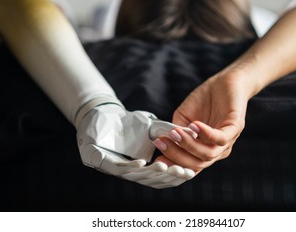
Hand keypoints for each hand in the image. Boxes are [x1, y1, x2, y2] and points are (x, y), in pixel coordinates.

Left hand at [76, 104, 194, 187]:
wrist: (102, 115)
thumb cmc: (127, 123)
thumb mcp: (152, 127)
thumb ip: (169, 132)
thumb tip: (192, 135)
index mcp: (144, 168)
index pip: (163, 178)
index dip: (177, 176)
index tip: (190, 171)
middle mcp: (131, 172)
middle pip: (153, 180)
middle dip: (169, 176)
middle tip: (183, 170)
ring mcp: (117, 169)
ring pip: (137, 177)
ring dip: (152, 173)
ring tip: (166, 165)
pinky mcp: (103, 162)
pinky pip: (119, 168)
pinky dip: (132, 166)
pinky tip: (143, 162)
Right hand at [153, 70, 252, 173]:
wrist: (226, 81)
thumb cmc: (205, 100)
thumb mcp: (184, 117)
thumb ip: (176, 130)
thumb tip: (164, 140)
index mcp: (204, 150)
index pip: (190, 166)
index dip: (173, 166)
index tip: (157, 162)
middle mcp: (217, 150)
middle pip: (197, 164)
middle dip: (176, 155)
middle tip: (161, 143)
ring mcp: (228, 141)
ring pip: (208, 154)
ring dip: (188, 145)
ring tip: (174, 133)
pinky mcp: (235, 127)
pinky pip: (220, 137)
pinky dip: (205, 133)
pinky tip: (194, 125)